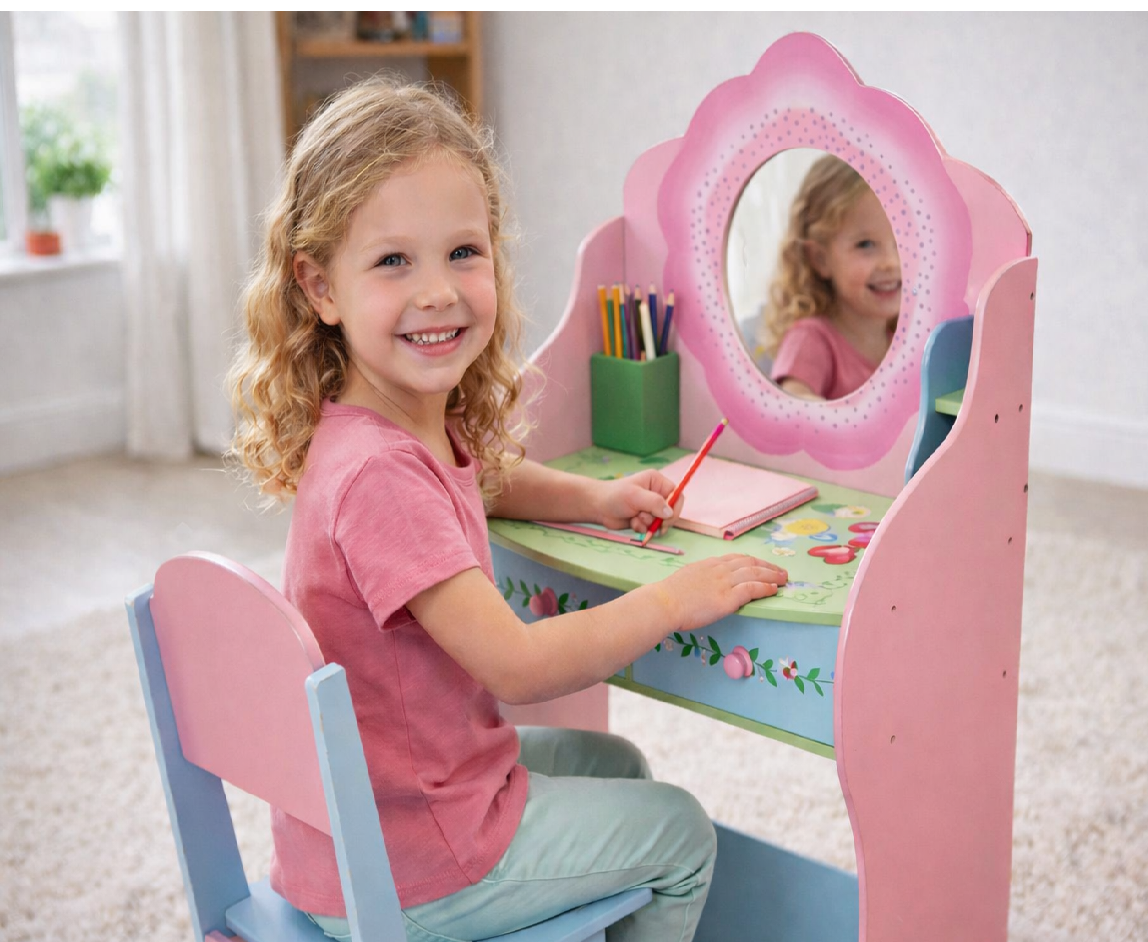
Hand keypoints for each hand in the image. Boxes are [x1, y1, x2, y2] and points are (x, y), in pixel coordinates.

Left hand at [596, 470, 679, 532]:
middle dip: (660, 519)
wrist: (598, 507)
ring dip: (649, 524)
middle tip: (649, 521)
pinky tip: (632, 522)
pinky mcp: (645, 518)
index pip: (676, 494)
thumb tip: (670, 512)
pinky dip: (643, 528)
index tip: (667, 518)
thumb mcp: (635, 496)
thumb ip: (654, 502)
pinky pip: (651, 527)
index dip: (675, 507)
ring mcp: (650, 507)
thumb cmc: (614, 496)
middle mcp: (656, 494)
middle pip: (671, 510)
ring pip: (661, 521)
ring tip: (636, 518)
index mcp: (657, 482)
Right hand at [656, 554, 788, 631]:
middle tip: (780, 571)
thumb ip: (700, 578)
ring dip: (772, 576)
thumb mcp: (687, 577)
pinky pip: (752, 589)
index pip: (737, 559)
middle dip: (768, 567)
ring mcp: (725, 583)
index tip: (762, 565)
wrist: (664, 603)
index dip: (753, 562)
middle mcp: (720, 570)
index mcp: (709, 564)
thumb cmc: (669, 595)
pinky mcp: (728, 598)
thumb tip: (706, 584)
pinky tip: (773, 590)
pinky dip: (765, 588)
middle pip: (750, 563)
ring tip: (784, 579)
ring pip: (755, 574)